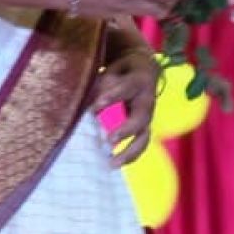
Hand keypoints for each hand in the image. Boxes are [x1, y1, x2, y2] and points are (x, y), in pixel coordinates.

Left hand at [92, 46, 157, 166]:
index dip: (112, 97)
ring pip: (144, 137)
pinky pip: (140, 145)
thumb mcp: (110, 70)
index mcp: (139, 80)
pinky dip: (128, 156)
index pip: (127, 88)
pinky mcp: (144, 128)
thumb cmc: (120, 70)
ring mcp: (147, 117)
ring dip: (129, 152)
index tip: (96, 107)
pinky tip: (112, 164)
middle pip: (141, 117)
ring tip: (111, 164)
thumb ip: (100, 85)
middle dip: (126, 129)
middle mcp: (147, 100)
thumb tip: (86, 103)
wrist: (143, 70)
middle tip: (109, 140)